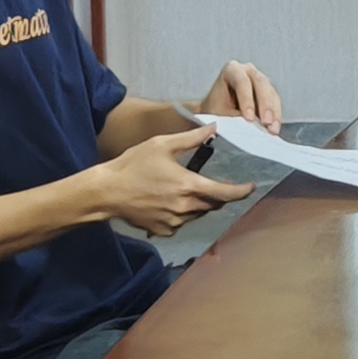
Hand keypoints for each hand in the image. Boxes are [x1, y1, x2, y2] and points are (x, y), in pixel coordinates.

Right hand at [88, 126, 250, 237]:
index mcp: (188, 186)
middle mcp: (185, 208)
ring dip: (200, 203)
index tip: (251, 187)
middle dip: (219, 195)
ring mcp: (174, 222)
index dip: (241, 191)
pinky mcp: (163, 230)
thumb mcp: (162, 145)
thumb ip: (191, 139)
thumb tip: (214, 128)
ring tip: (188, 189)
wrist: (106, 192)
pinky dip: (183, 213)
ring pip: (198, 213)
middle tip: (218, 184)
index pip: (225, 193)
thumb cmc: (132, 165)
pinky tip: (169, 201)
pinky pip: (181, 223)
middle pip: (213, 204)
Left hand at [196, 60, 280, 127]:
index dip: (246, 99)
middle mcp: (248, 71)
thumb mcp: (220, 113)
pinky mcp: (268, 92)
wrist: (217, 111)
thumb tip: (249, 126)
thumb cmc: (215, 109)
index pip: (242, 81)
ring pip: (271, 93)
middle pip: (261, 84)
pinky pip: (275, 102)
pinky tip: (274, 127)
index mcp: (232, 70)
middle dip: (265, 105)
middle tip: (266, 122)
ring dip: (273, 112)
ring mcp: (260, 80)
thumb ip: (234, 117)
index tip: (249, 117)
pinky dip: (276, 115)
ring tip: (272, 128)